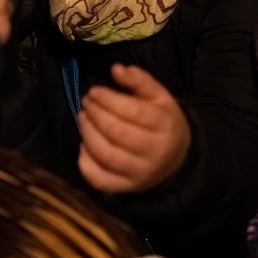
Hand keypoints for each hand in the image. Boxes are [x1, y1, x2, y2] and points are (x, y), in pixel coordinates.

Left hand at [77, 64, 191, 193]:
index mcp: (164, 125)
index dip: (108, 99)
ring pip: (106, 155)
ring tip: (82, 119)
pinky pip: (100, 179)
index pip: (132, 112)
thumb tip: (115, 69)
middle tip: (86, 103)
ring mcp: (139, 173)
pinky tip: (83, 145)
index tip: (94, 91)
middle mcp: (154, 152)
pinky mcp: (126, 188)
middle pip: (117, 133)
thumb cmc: (163, 122)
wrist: (176, 159)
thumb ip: (139, 80)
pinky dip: (86, 163)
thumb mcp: (159, 96)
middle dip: (95, 115)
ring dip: (87, 134)